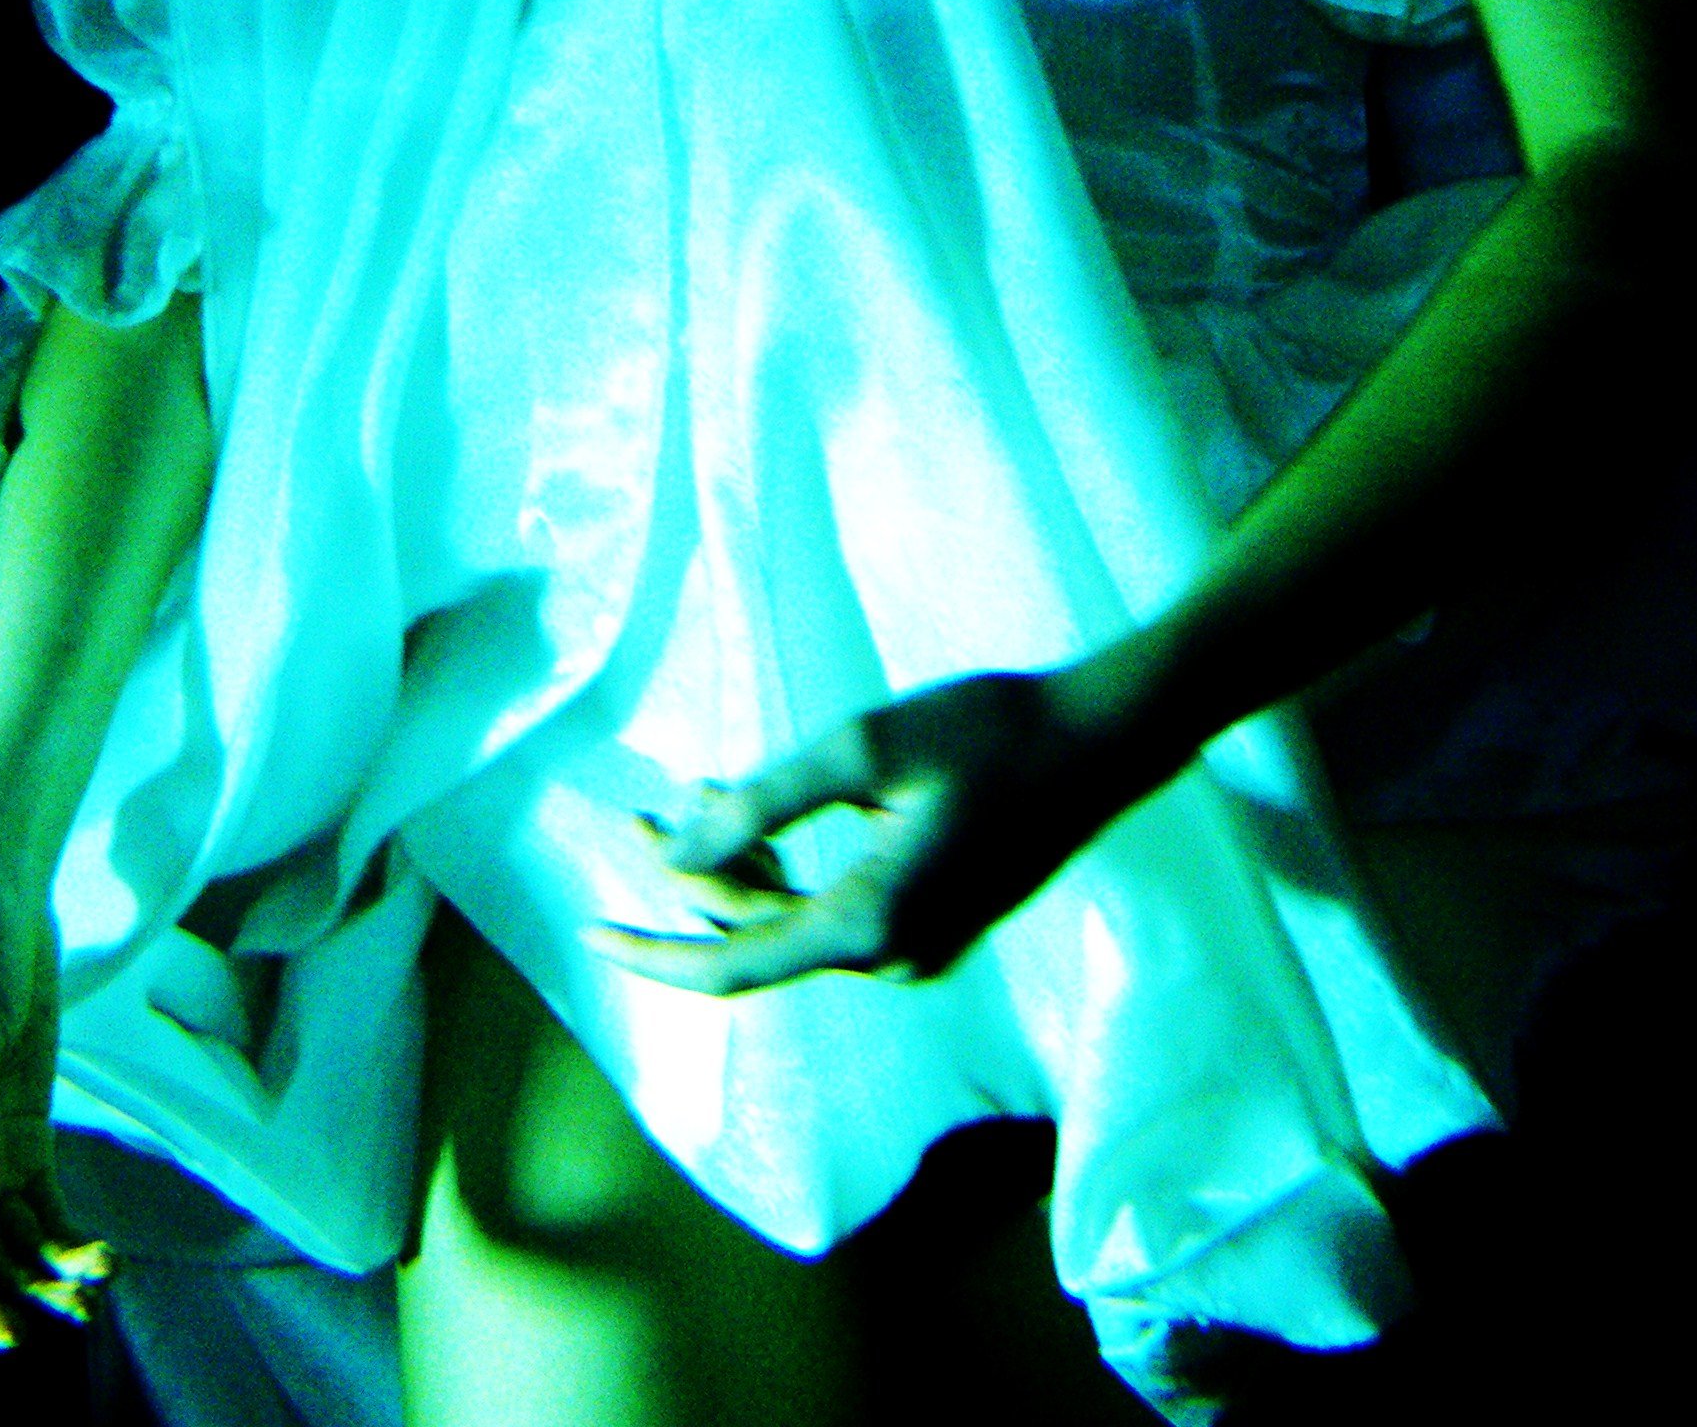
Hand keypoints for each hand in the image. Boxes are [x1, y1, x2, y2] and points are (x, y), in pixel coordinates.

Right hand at [0, 869, 111, 1346]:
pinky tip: (101, 1254)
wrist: (0, 906)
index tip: (6, 1333)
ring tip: (100, 1285)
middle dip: (13, 1298)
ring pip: (8, 1242)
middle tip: (74, 1315)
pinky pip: (39, 1206)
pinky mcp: (21, 1131)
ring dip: (47, 1273)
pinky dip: (65, 1237)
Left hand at [582, 670, 1144, 995]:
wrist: (1106, 741)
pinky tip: (758, 811)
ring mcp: (919, 947)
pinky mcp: (935, 921)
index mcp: (872, 923)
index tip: (589, 934)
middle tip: (636, 810)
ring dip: (739, 869)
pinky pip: (836, 912)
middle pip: (759, 938)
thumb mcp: (865, 749)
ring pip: (796, 922)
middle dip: (691, 879)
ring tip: (695, 789)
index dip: (653, 954)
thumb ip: (764, 803)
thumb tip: (675, 849)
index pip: (733, 964)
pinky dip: (788, 870)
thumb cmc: (991, 731)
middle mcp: (893, 956)